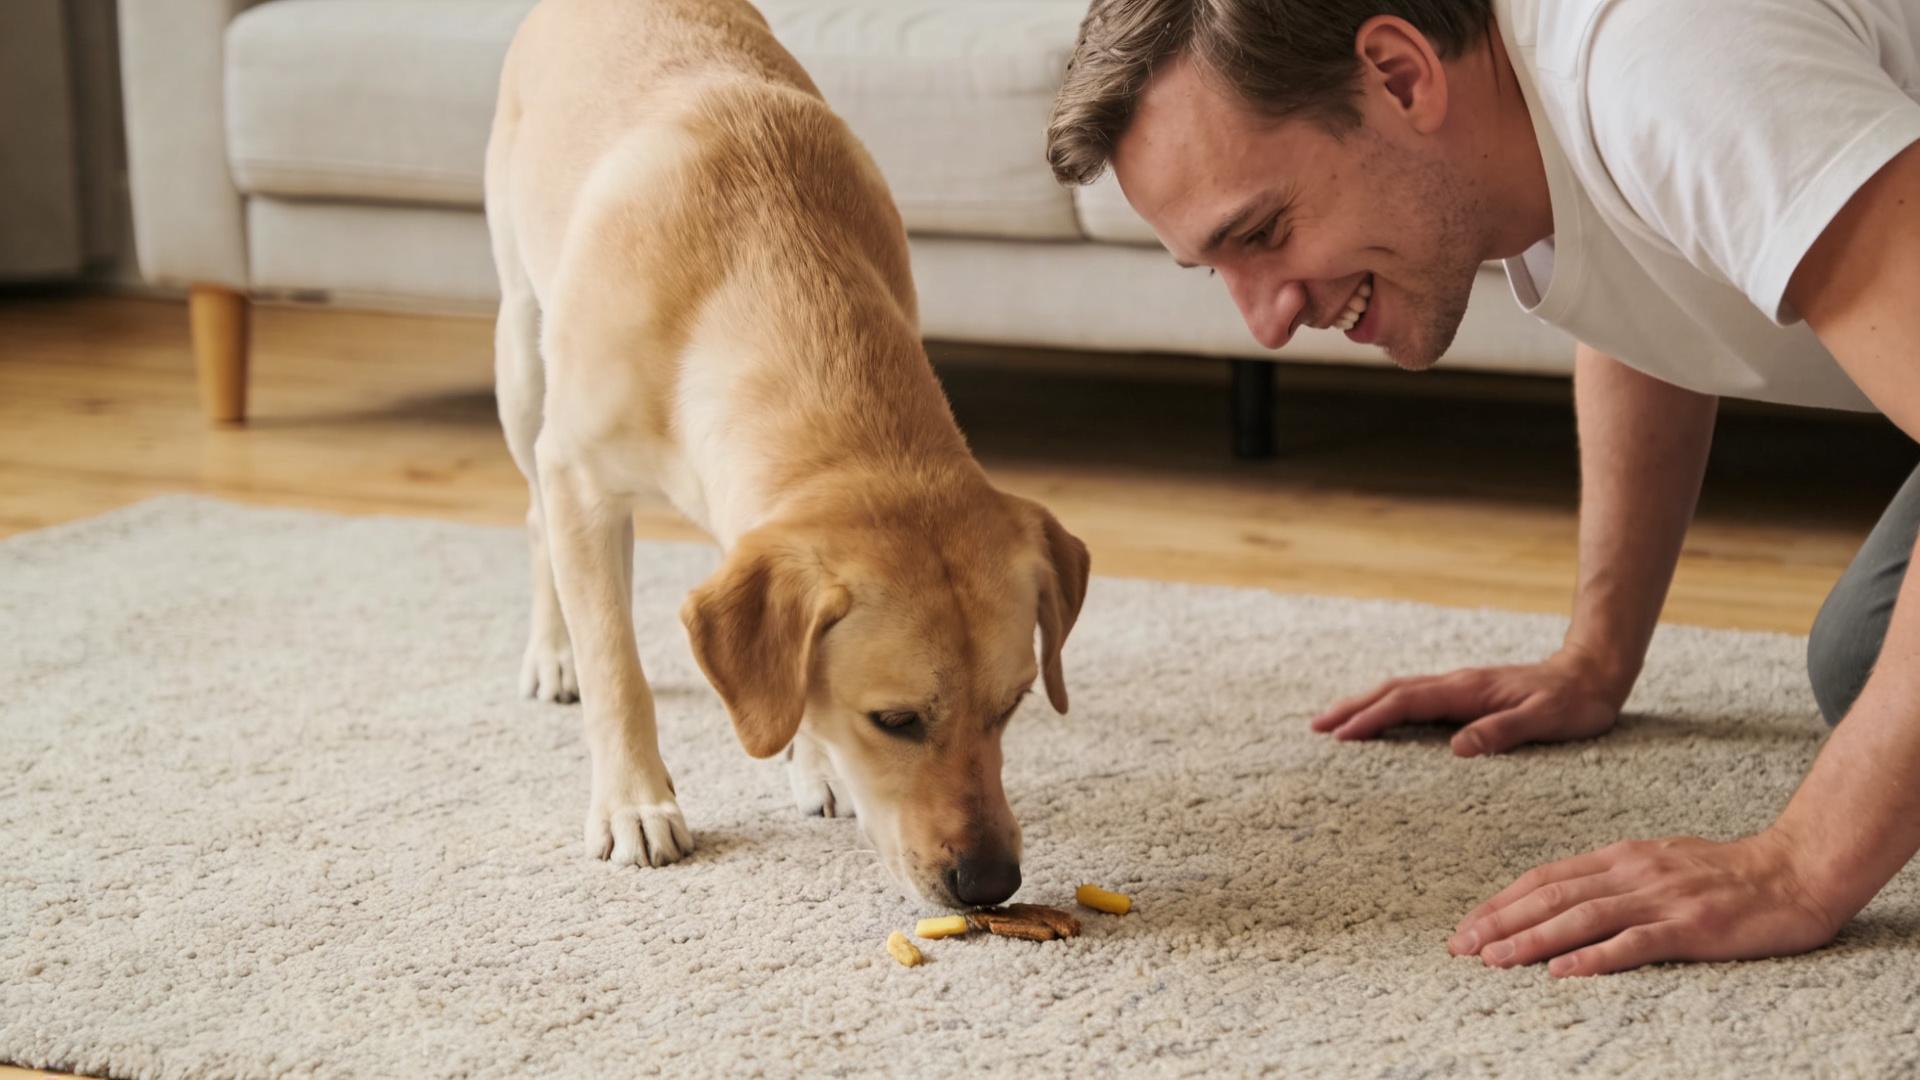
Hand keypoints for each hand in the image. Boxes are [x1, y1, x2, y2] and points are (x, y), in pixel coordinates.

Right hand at [1309, 647, 1626, 755]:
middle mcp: (1457, 683)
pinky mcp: (1466, 693)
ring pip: (1400, 691)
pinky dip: (1386, 705)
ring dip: (1363, 704)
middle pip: (1391, 691)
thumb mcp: (1546, 721)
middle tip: (1315, 726)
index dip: (1371, 718)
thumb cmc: (1574, 702)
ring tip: (1333, 722)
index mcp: (1468, 690)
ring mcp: (1460, 686)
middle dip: (1352, 707)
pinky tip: (1379, 717)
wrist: (1594, 672)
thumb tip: (1456, 749)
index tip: (1340, 736)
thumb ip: (1501, 732)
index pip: (1407, 702)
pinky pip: (1415, 698)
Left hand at [1448, 831, 1841, 976]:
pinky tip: (1562, 973)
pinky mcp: (1691, 926)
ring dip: (1531, 940)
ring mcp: (1661, 898)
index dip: (1502, 902)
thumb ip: (1613, 877)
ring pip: (1582, 917)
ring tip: (1493, 960)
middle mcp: (1633, 872)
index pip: (1546, 878)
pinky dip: (1595, 957)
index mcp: (1621, 856)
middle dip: (1500, 922)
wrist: (1795, 870)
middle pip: (1552, 896)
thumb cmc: (1727, 872)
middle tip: (1460, 947)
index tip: (1467, 926)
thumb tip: (1562, 896)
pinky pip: (1635, 943)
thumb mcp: (1658, 861)